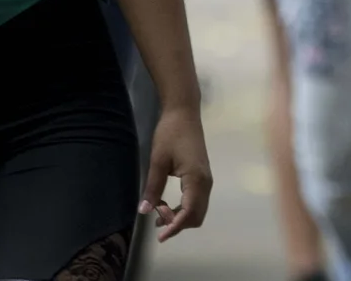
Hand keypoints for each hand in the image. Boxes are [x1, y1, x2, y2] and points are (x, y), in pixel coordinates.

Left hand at [140, 105, 212, 242]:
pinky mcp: (202, 177)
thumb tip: (144, 211)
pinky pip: (196, 201)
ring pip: (197, 210)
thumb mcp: (158, 160)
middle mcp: (205, 182)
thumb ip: (153, 187)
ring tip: (158, 214)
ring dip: (180, 217)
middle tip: (155, 222)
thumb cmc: (170, 134)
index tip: (160, 237)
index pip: (189, 212)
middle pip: (197, 215)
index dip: (175, 227)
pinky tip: (166, 205)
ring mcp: (206, 180)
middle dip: (177, 224)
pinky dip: (183, 209)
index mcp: (196, 179)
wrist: (184, 113)